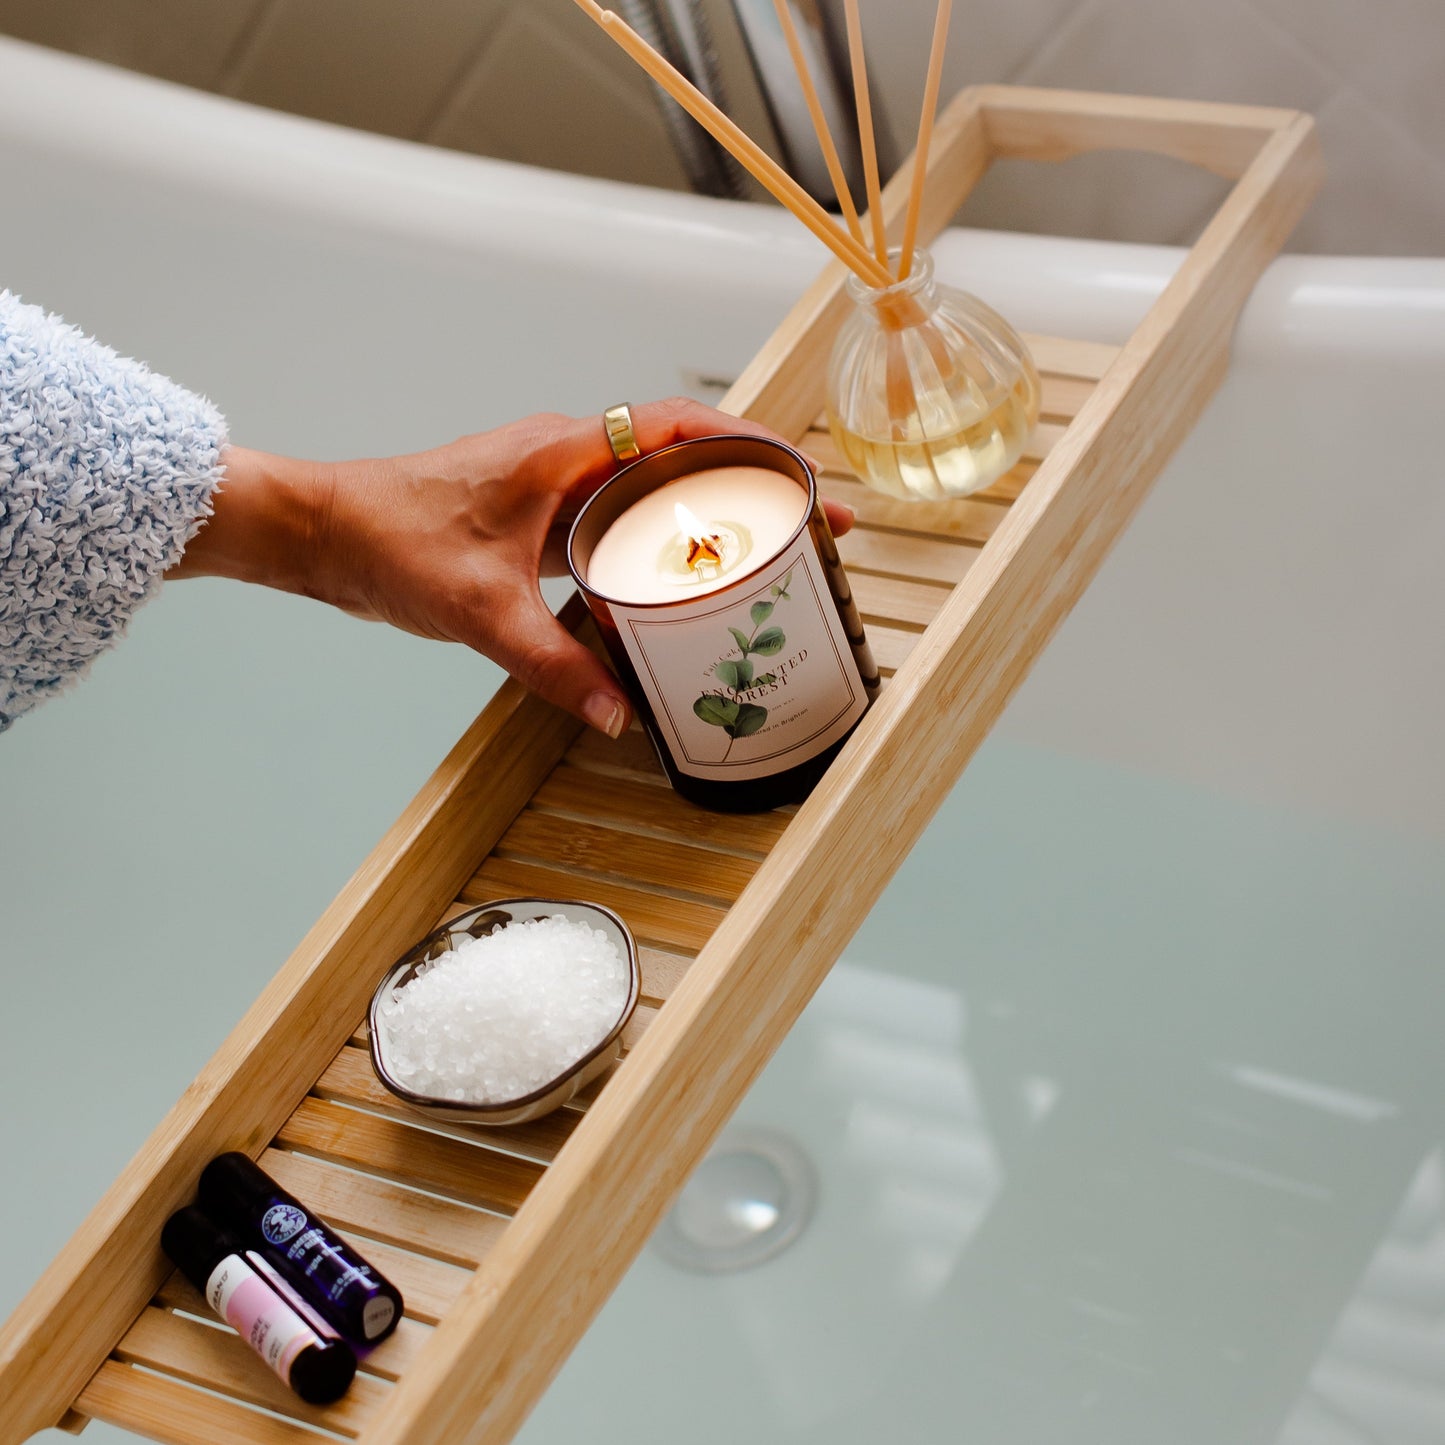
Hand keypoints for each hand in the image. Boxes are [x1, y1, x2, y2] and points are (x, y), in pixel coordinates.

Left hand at [170, 398, 853, 735]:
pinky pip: (615, 522)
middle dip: (749, 486)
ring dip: (704, 515)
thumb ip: (553, 665)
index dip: (750, 448)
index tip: (803, 480)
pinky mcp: (539, 516)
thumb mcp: (479, 610)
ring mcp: (555, 484)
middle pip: (682, 457)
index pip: (681, 427)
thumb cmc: (388, 540)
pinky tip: (675, 589)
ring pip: (650, 489)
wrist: (323, 531)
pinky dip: (654, 545)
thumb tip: (617, 715)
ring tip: (761, 557)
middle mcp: (568, 455)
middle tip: (807, 530)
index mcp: (565, 449)